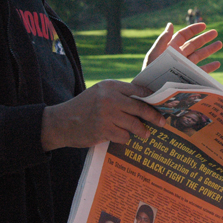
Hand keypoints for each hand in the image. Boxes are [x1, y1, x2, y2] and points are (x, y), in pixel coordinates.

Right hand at [41, 80, 166, 150]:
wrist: (60, 122)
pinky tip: (123, 137)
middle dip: (153, 116)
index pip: (138, 89)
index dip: (151, 97)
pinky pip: (124, 136)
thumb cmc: (84, 107)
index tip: (161, 103)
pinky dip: (125, 138)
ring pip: (134, 124)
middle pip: (140, 107)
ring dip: (141, 130)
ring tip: (146, 134)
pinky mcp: (103, 130)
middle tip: (162, 122)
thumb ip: (119, 94)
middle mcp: (109, 98)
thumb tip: (144, 100)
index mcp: (110, 86)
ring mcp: (106, 114)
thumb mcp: (100, 92)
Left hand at [142, 22, 222, 72]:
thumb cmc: (149, 75)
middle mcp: (178, 56)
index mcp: (170, 48)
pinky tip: (217, 64)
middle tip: (215, 32)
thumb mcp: (153, 56)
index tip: (204, 25)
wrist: (150, 95)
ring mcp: (184, 67)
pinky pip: (201, 71)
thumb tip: (170, 24)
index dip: (193, 29)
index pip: (183, 36)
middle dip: (204, 38)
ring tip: (220, 44)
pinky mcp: (188, 78)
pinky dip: (209, 67)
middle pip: (193, 44)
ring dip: (209, 50)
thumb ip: (162, 40)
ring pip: (199, 55)